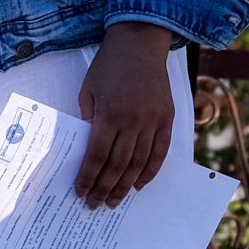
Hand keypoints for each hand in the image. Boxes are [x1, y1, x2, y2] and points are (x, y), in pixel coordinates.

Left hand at [74, 21, 176, 207]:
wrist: (140, 44)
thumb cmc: (108, 65)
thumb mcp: (88, 90)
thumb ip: (87, 119)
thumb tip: (88, 150)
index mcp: (110, 113)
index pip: (98, 155)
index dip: (89, 177)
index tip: (81, 192)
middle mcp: (133, 120)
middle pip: (118, 165)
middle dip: (105, 188)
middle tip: (95, 205)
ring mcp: (153, 121)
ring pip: (139, 164)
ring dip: (126, 186)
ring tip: (114, 201)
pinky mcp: (167, 119)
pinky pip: (160, 152)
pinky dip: (150, 172)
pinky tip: (139, 185)